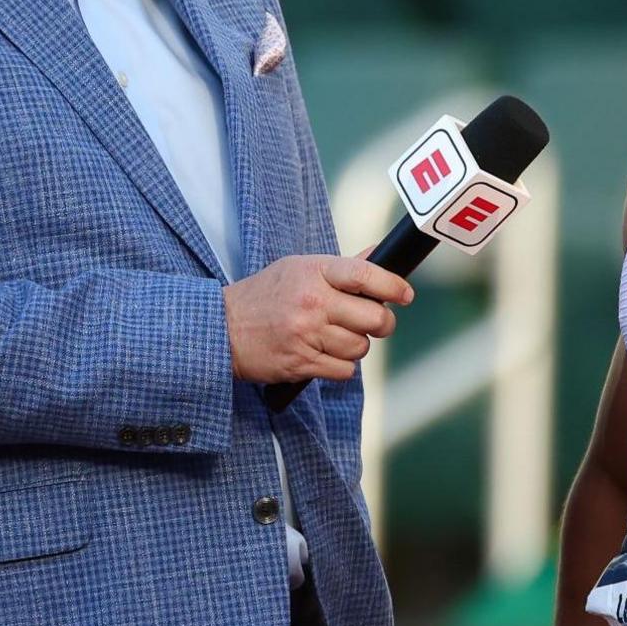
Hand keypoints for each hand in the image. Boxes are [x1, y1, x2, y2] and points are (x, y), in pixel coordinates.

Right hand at [224, 254, 413, 383]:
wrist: (221, 328)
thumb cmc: (264, 295)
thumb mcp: (298, 268)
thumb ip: (341, 267)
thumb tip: (380, 255)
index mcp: (313, 271)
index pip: (365, 275)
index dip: (393, 286)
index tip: (405, 294)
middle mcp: (312, 302)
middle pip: (374, 318)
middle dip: (383, 323)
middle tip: (377, 323)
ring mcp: (306, 334)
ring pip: (360, 347)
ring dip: (356, 346)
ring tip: (337, 338)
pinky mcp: (301, 363)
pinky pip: (344, 370)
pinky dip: (341, 366)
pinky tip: (324, 354)